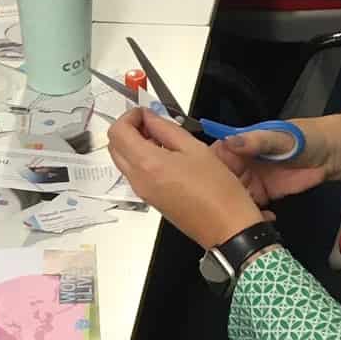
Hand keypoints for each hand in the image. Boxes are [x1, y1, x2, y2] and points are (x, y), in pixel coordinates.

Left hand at [108, 108, 265, 248]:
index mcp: (147, 163)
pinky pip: (134, 172)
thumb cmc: (218, 189)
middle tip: (152, 123)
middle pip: (114, 145)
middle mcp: (137, 178)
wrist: (226, 227)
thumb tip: (149, 117)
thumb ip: (166, 129)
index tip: (146, 112)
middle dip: (128, 129)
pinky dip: (140, 158)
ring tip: (162, 138)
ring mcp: (140, 190)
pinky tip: (165, 155)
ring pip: (122, 159)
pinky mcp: (148, 198)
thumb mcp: (195, 149)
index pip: (117, 132)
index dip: (128, 117)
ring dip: (134, 144)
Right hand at [213, 123, 328, 206]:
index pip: (213, 157)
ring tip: (244, 212)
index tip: (209, 182)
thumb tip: (231, 142)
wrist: (334, 154)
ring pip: (232, 196)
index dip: (207, 169)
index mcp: (239, 145)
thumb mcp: (280, 137)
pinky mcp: (262, 194)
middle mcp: (240, 163)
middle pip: (219, 181)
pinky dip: (252, 214)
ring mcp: (250, 180)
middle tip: (229, 202)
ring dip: (235, 206)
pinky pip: (250, 207)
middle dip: (220, 193)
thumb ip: (256, 141)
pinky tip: (261, 216)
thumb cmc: (306, 138)